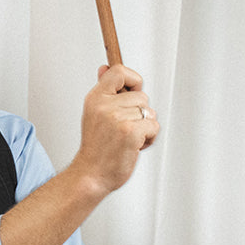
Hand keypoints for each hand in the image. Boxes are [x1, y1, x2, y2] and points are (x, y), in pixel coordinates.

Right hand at [74, 64, 158, 194]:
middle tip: (122, 129)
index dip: (132, 81)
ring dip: (144, 127)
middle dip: (139, 113)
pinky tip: (134, 146)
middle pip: (141, 95)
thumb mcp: (93, 114)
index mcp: (95, 99)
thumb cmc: (95, 149)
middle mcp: (105, 106)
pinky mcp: (131, 132)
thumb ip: (103, 91)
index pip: (119, 72)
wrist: (90, 176)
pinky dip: (149, 139)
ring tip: (127, 139)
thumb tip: (104, 68)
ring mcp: (118, 119)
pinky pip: (154, 126)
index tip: (130, 92)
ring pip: (149, 112)